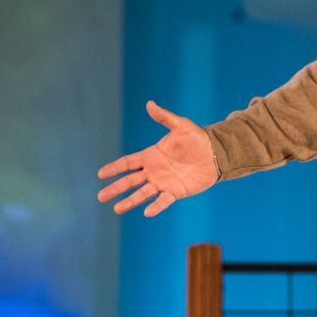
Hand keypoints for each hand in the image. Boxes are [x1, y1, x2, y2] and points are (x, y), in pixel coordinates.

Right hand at [96, 101, 217, 216]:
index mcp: (151, 155)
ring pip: (143, 193)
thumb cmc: (197, 139)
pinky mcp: (176, 192)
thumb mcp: (180, 126)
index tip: (100, 174)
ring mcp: (163, 182)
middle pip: (130, 181)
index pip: (127, 163)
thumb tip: (149, 103)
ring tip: (117, 209)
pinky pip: (163, 201)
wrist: (216, 153)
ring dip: (130, 201)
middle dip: (115, 188)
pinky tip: (147, 212)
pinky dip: (156, 206)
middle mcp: (154, 171)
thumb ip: (164, 117)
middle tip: (100, 197)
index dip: (114, 168)